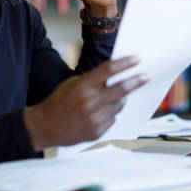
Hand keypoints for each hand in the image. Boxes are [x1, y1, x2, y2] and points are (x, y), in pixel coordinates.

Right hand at [24, 56, 148, 150]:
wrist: (44, 127)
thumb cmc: (58, 102)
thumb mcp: (71, 84)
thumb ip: (92, 80)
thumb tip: (114, 76)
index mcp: (82, 86)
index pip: (109, 70)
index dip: (126, 63)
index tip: (138, 59)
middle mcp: (90, 102)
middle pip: (121, 89)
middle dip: (136, 81)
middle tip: (146, 76)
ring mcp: (94, 119)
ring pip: (119, 105)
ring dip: (121, 99)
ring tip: (114, 97)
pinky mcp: (97, 132)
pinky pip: (112, 119)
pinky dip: (110, 113)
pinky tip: (99, 112)